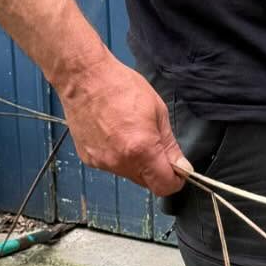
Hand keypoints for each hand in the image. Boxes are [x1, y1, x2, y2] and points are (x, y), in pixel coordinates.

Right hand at [57, 52, 190, 194]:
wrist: (84, 78)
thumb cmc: (120, 86)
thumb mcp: (157, 111)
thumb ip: (169, 145)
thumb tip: (182, 168)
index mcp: (141, 150)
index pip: (164, 186)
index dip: (174, 180)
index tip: (177, 169)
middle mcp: (120, 162)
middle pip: (147, 182)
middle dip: (155, 169)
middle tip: (153, 142)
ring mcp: (102, 162)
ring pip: (129, 174)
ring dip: (136, 162)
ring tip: (129, 132)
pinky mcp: (88, 158)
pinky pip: (111, 165)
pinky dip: (117, 155)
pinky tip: (113, 132)